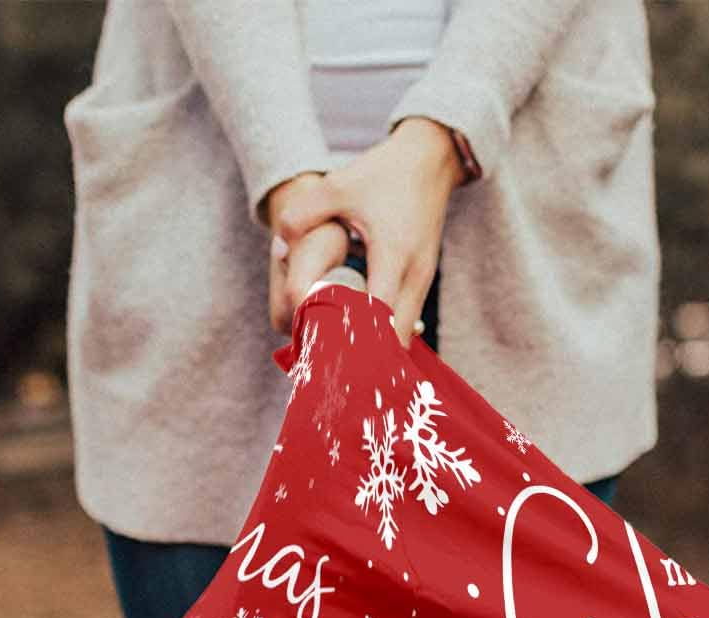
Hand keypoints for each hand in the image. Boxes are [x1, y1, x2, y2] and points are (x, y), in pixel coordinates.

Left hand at [270, 118, 463, 346]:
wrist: (430, 159)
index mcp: (393, 254)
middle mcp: (414, 275)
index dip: (355, 340)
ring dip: (376, 348)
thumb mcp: (338, 186)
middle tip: (332, 366)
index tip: (329, 355)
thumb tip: (278, 250)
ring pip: (403, 335)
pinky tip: (359, 337)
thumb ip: (302, 215)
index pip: (378, 316)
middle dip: (366, 357)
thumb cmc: (383, 173)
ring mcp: (423, 281)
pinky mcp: (423, 281)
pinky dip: (385, 334)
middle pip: (395, 339)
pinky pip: (405, 322)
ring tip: (343, 357)